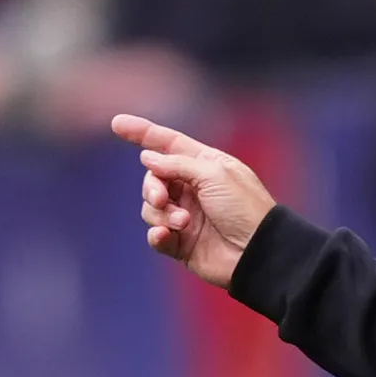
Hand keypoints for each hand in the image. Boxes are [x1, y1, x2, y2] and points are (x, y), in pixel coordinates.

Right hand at [114, 113, 276, 287]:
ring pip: (151, 207)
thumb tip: (148, 159)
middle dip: (152, 186)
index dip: (143, 133)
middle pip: (153, 178)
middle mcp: (193, 188)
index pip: (168, 144)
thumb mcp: (214, 174)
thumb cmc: (245, 209)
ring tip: (183, 223)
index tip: (117, 123)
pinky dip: (157, 234)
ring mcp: (186, 216)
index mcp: (205, 165)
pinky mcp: (181, 243)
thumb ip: (177, 164)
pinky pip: (156, 235)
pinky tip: (165, 235)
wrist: (258, 253)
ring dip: (161, 213)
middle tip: (162, 198)